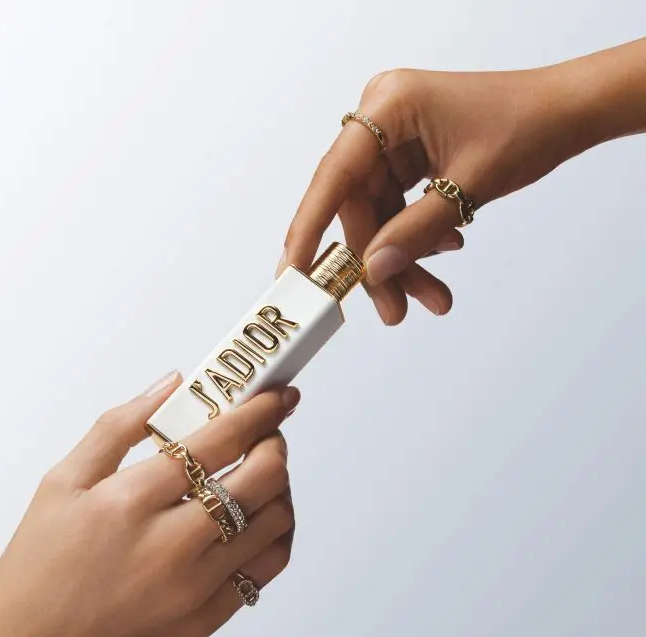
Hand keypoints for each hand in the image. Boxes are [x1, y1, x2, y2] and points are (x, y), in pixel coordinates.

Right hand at [0, 372, 299, 636]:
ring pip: (275, 522)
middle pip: (261, 478)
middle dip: (275, 442)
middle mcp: (167, 546)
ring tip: (261, 474)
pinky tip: (255, 520)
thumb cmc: (35, 572)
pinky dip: (274, 534)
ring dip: (280, 487)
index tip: (275, 395)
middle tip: (266, 432)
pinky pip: (266, 570)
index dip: (258, 411)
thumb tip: (169, 384)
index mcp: (127, 502)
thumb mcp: (60, 483)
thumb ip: (117, 426)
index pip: (217, 442)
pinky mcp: (204, 622)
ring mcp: (192, 589)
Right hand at [280, 45, 642, 323]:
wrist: (567, 111)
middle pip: (358, 204)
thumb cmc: (528, 126)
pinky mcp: (405, 154)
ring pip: (377, 212)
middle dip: (378, 260)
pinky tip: (444, 249)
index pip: (335, 176)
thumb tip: (373, 273)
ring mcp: (392, 135)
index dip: (308, 228)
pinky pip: (395, 206)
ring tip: (431, 295)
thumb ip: (415, 233)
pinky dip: (414, 236)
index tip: (293, 273)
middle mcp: (382, 116)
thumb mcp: (469, 187)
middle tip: (394, 308)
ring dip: (401, 256)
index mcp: (390, 104)